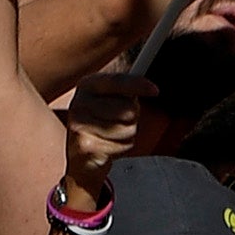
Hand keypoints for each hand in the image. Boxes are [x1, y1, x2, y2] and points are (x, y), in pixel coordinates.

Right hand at [62, 73, 151, 205]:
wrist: (79, 153)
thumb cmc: (101, 121)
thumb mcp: (109, 97)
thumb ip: (126, 88)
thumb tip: (150, 85)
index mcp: (87, 84)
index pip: (116, 81)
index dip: (137, 84)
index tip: (155, 90)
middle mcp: (80, 102)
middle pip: (128, 109)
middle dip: (133, 116)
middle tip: (120, 118)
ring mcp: (80, 124)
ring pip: (128, 128)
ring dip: (128, 133)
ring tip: (114, 133)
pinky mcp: (86, 145)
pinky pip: (123, 145)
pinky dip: (123, 147)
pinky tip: (109, 145)